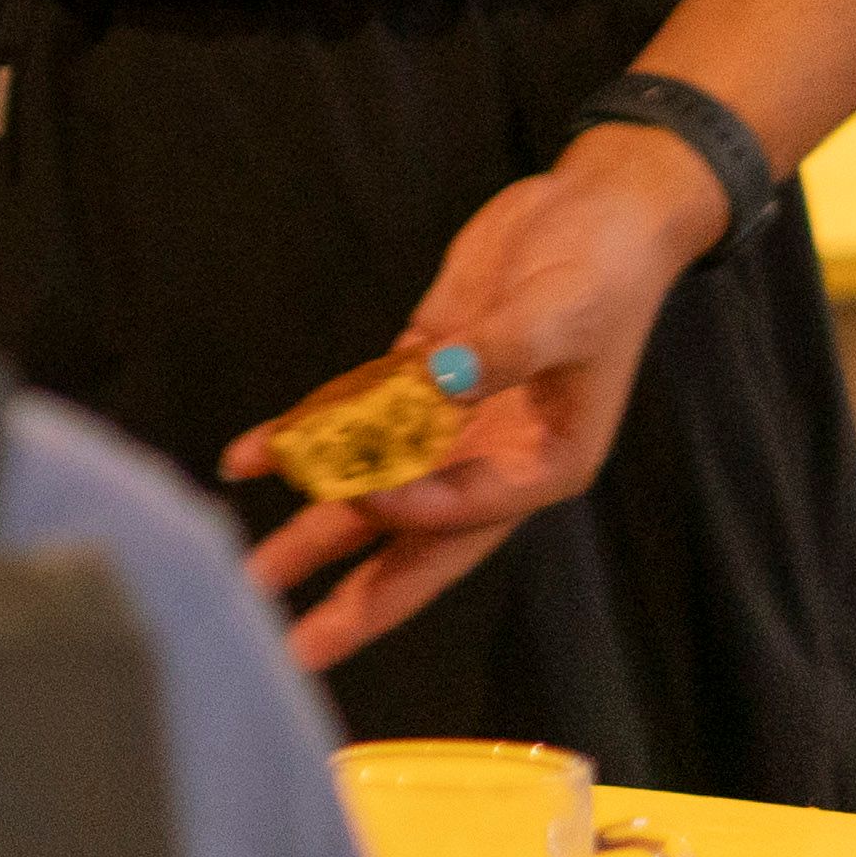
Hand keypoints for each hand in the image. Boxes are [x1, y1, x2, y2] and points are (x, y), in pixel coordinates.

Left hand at [217, 128, 728, 675]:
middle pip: (420, 543)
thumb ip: (496, 352)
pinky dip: (306, 438)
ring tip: (253, 578)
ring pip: (376, 492)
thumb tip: (437, 382)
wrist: (600, 205)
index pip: (470, 507)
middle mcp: (495, 459)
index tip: (360, 491)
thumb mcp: (562, 309)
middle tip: (299, 650)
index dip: (413, 506)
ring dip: (316, 530)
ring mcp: (452, 423)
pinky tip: (250, 457)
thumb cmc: (604, 266)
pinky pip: (355, 422)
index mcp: (549, 463)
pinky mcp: (419, 377)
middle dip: (361, 598)